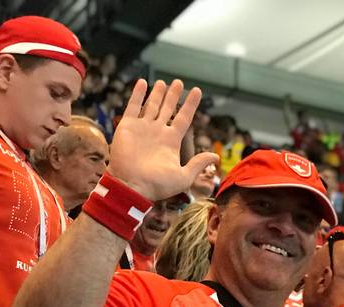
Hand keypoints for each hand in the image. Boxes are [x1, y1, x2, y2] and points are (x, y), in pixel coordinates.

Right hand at [108, 79, 218, 200]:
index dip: (190, 104)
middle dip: (173, 95)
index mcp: (172, 141)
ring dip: (157, 93)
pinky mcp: (127, 126)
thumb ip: (198, 164)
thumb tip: (216, 157)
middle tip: (178, 82)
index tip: (197, 91)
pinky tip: (142, 82)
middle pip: (168, 108)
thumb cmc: (158, 185)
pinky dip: (137, 94)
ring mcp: (142, 128)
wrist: (132, 186)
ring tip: (163, 82)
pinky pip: (133, 106)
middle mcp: (158, 132)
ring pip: (152, 105)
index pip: (184, 118)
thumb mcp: (184, 176)